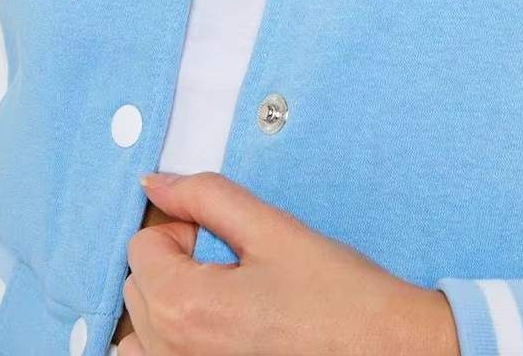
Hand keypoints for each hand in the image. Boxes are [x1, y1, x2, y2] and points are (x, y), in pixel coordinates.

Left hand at [117, 172, 459, 355]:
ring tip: (223, 296)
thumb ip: (207, 196)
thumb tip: (155, 183)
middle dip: (176, 261)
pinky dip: (171, 341)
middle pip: (138, 286)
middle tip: (233, 260)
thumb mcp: (273, 228)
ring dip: (168, 303)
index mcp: (185, 308)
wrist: (384, 348)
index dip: (182, 226)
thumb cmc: (337, 293)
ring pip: (142, 331)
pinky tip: (215, 330)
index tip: (223, 234)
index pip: (141, 247)